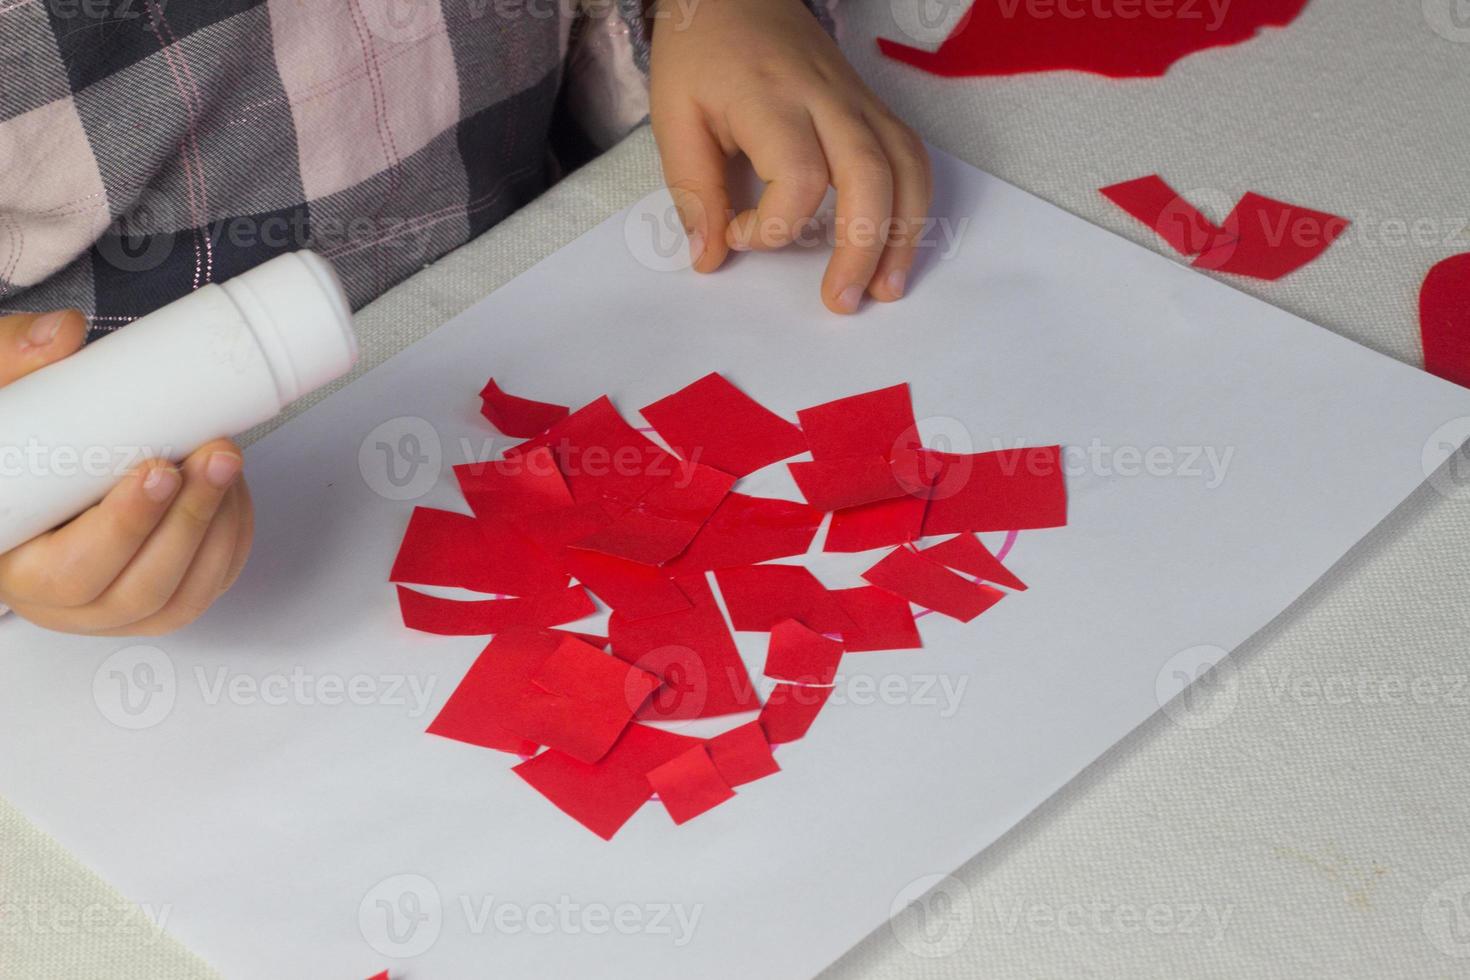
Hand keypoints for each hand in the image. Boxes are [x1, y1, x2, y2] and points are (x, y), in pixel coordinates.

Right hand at [0, 311, 253, 635]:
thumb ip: (14, 358)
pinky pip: (211, 582)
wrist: (40, 462)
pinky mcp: (165, 601)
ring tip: (226, 460)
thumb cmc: (13, 446)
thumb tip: (62, 332)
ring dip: (218, 524)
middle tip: (214, 455)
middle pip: (142, 587)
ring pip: (185, 592)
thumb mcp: (2, 402)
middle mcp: (68, 604)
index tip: (157, 469)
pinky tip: (230, 488)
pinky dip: (231, 536)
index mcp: (19, 568)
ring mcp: (122, 610)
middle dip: (189, 517)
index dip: (123, 527)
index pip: (73, 572)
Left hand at [649, 0, 932, 313]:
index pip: (800, 176)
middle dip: (862, 249)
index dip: (772, 226)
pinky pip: (910, 157)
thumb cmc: (700, 53)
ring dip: (904, 235)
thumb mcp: (673, 116)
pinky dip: (912, 206)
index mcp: (771, 98)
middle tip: (840, 302)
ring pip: (907, 168)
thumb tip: (710, 257)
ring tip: (885, 289)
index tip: (737, 234)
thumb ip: (692, 189)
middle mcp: (827, 98)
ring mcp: (858, 101)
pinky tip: (896, 246)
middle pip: (871, 177)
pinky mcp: (872, 107)